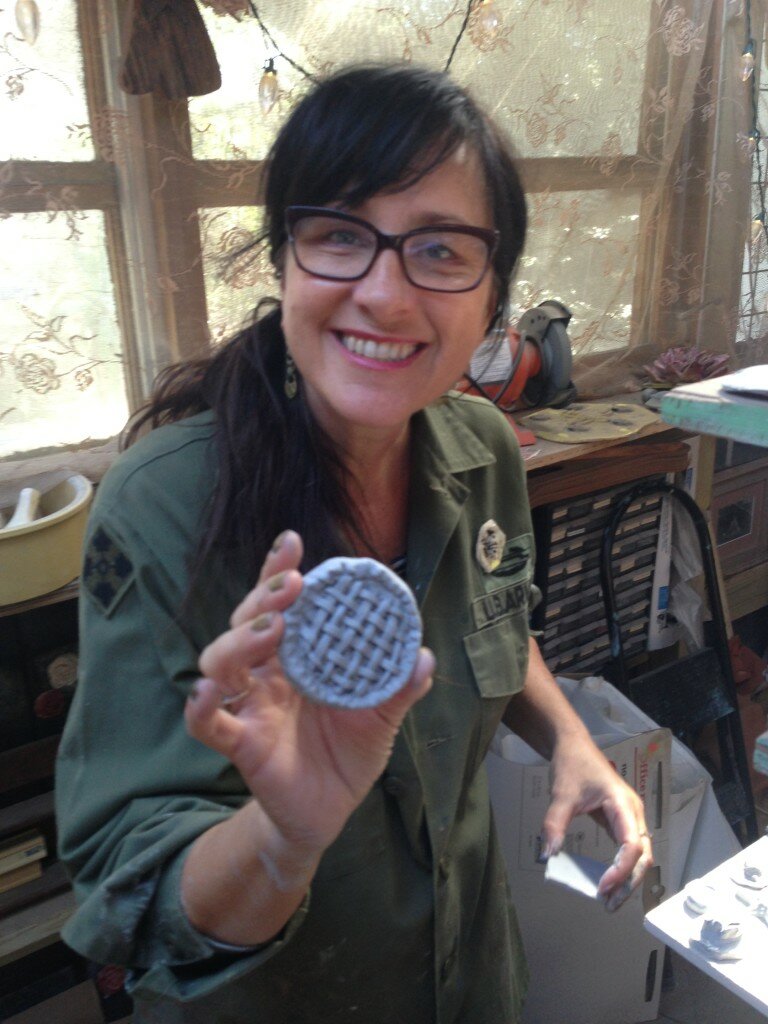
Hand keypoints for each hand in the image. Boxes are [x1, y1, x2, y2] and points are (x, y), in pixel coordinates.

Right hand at [184, 530, 433, 855]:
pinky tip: (206, 691)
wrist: (330, 812)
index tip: (291, 542)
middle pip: (246, 621)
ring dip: (239, 639)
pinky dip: (200, 706)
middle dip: (264, 597)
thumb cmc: (349, 754)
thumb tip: (424, 657)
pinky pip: (207, 723)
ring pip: (221, 659)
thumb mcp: (382, 717)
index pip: (281, 604)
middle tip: (293, 586)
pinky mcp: (239, 743)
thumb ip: (400, 687)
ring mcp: (249, 705)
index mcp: (298, 657)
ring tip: (271, 629)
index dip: (278, 572)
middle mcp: (267, 673)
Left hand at [543, 737, 652, 911]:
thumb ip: (554, 825)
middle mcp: (633, 813)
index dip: (621, 870)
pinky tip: (609, 882)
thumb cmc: (572, 765)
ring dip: (628, 879)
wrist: (573, 745)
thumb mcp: (561, 795)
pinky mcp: (621, 821)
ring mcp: (629, 817)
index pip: (632, 845)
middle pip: (643, 856)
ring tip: (609, 900)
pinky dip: (622, 868)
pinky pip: (628, 849)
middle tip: (608, 904)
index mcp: (623, 805)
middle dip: (629, 883)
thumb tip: (548, 856)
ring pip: (640, 855)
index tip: (602, 886)